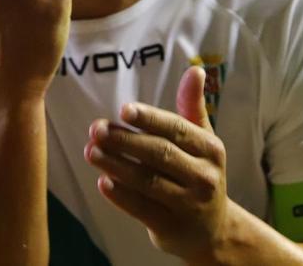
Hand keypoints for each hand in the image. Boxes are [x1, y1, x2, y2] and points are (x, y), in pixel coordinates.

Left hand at [85, 66, 229, 262]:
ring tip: (90, 151)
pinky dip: (121, 196)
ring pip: (147, 181)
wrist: (212, 231)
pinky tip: (102, 182)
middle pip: (160, 154)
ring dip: (115, 165)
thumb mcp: (203, 142)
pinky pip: (142, 209)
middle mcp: (204, 177)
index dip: (150, 119)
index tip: (123, 110)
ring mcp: (189, 206)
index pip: (178, 130)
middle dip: (125, 140)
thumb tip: (195, 70)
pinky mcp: (172, 228)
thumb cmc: (199, 174)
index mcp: (212, 150)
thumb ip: (193, 107)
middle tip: (96, 129)